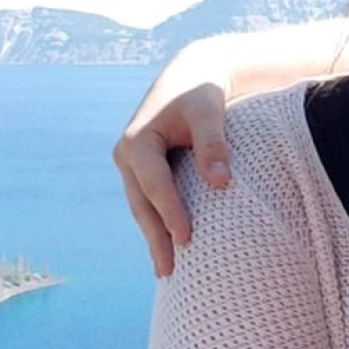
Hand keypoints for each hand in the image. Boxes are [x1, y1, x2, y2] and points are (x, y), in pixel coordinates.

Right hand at [115, 79, 230, 276]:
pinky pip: (150, 202)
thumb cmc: (201, 93)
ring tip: (167, 270)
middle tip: (169, 271)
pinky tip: (170, 247)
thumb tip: (221, 183)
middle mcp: (128, 156)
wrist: (191, 77)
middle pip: (142, 204)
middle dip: (155, 237)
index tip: (187, 239)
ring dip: (154, 237)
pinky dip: (159, 224)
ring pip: (142, 208)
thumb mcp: (209, 113)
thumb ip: (214, 146)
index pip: (155, 184)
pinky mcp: (145, 171)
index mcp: (137, 141)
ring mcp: (133, 166)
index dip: (171, 212)